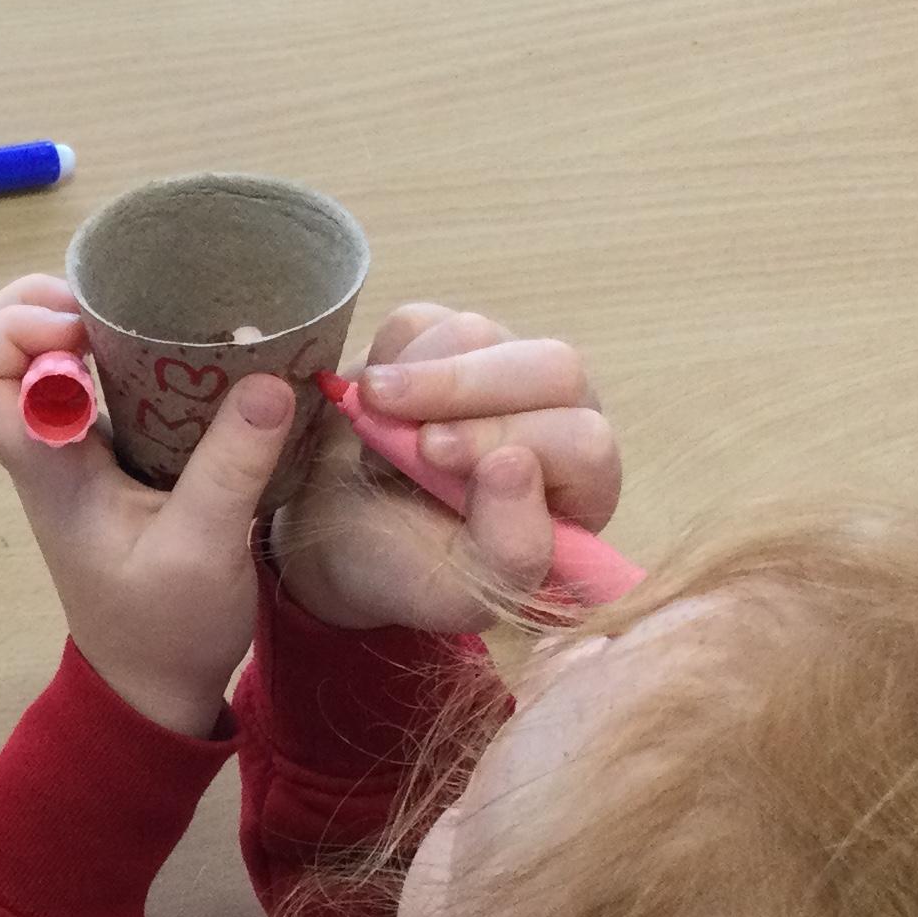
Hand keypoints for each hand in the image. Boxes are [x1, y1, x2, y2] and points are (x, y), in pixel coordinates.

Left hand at [0, 275, 296, 735]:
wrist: (155, 687)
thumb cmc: (168, 630)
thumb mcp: (207, 551)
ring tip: (135, 313)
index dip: (14, 333)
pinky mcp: (104, 459)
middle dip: (33, 304)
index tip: (87, 330)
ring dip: (69, 321)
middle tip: (106, 302)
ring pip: (27, 362)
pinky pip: (80, 381)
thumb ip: (231, 468)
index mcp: (48, 467)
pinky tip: (164, 346)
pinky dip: (107, 348)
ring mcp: (69, 453)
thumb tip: (268, 381)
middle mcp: (45, 449)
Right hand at [267, 304, 618, 633]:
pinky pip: (425, 320)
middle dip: (465, 388)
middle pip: (552, 367)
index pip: (584, 442)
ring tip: (376, 424)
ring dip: (418, 377)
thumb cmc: (404, 571)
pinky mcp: (448, 344)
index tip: (432, 458)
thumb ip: (508, 552)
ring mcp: (504, 374)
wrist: (333, 540)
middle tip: (390, 415)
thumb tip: (515, 465)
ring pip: (483, 335)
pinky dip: (388, 355)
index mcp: (581, 491)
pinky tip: (373, 402)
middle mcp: (558, 420)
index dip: (511, 440)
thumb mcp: (453, 595)